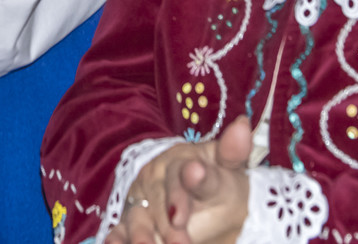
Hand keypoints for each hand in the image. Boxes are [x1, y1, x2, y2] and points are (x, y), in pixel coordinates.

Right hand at [107, 118, 251, 243]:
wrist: (210, 202)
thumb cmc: (217, 182)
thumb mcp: (227, 167)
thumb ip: (233, 151)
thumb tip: (242, 125)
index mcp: (180, 162)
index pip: (183, 170)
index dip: (191, 179)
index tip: (196, 177)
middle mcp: (156, 180)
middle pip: (159, 200)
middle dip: (168, 222)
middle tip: (181, 242)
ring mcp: (142, 203)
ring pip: (138, 218)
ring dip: (139, 234)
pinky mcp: (132, 223)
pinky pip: (120, 231)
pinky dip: (116, 238)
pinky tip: (115, 243)